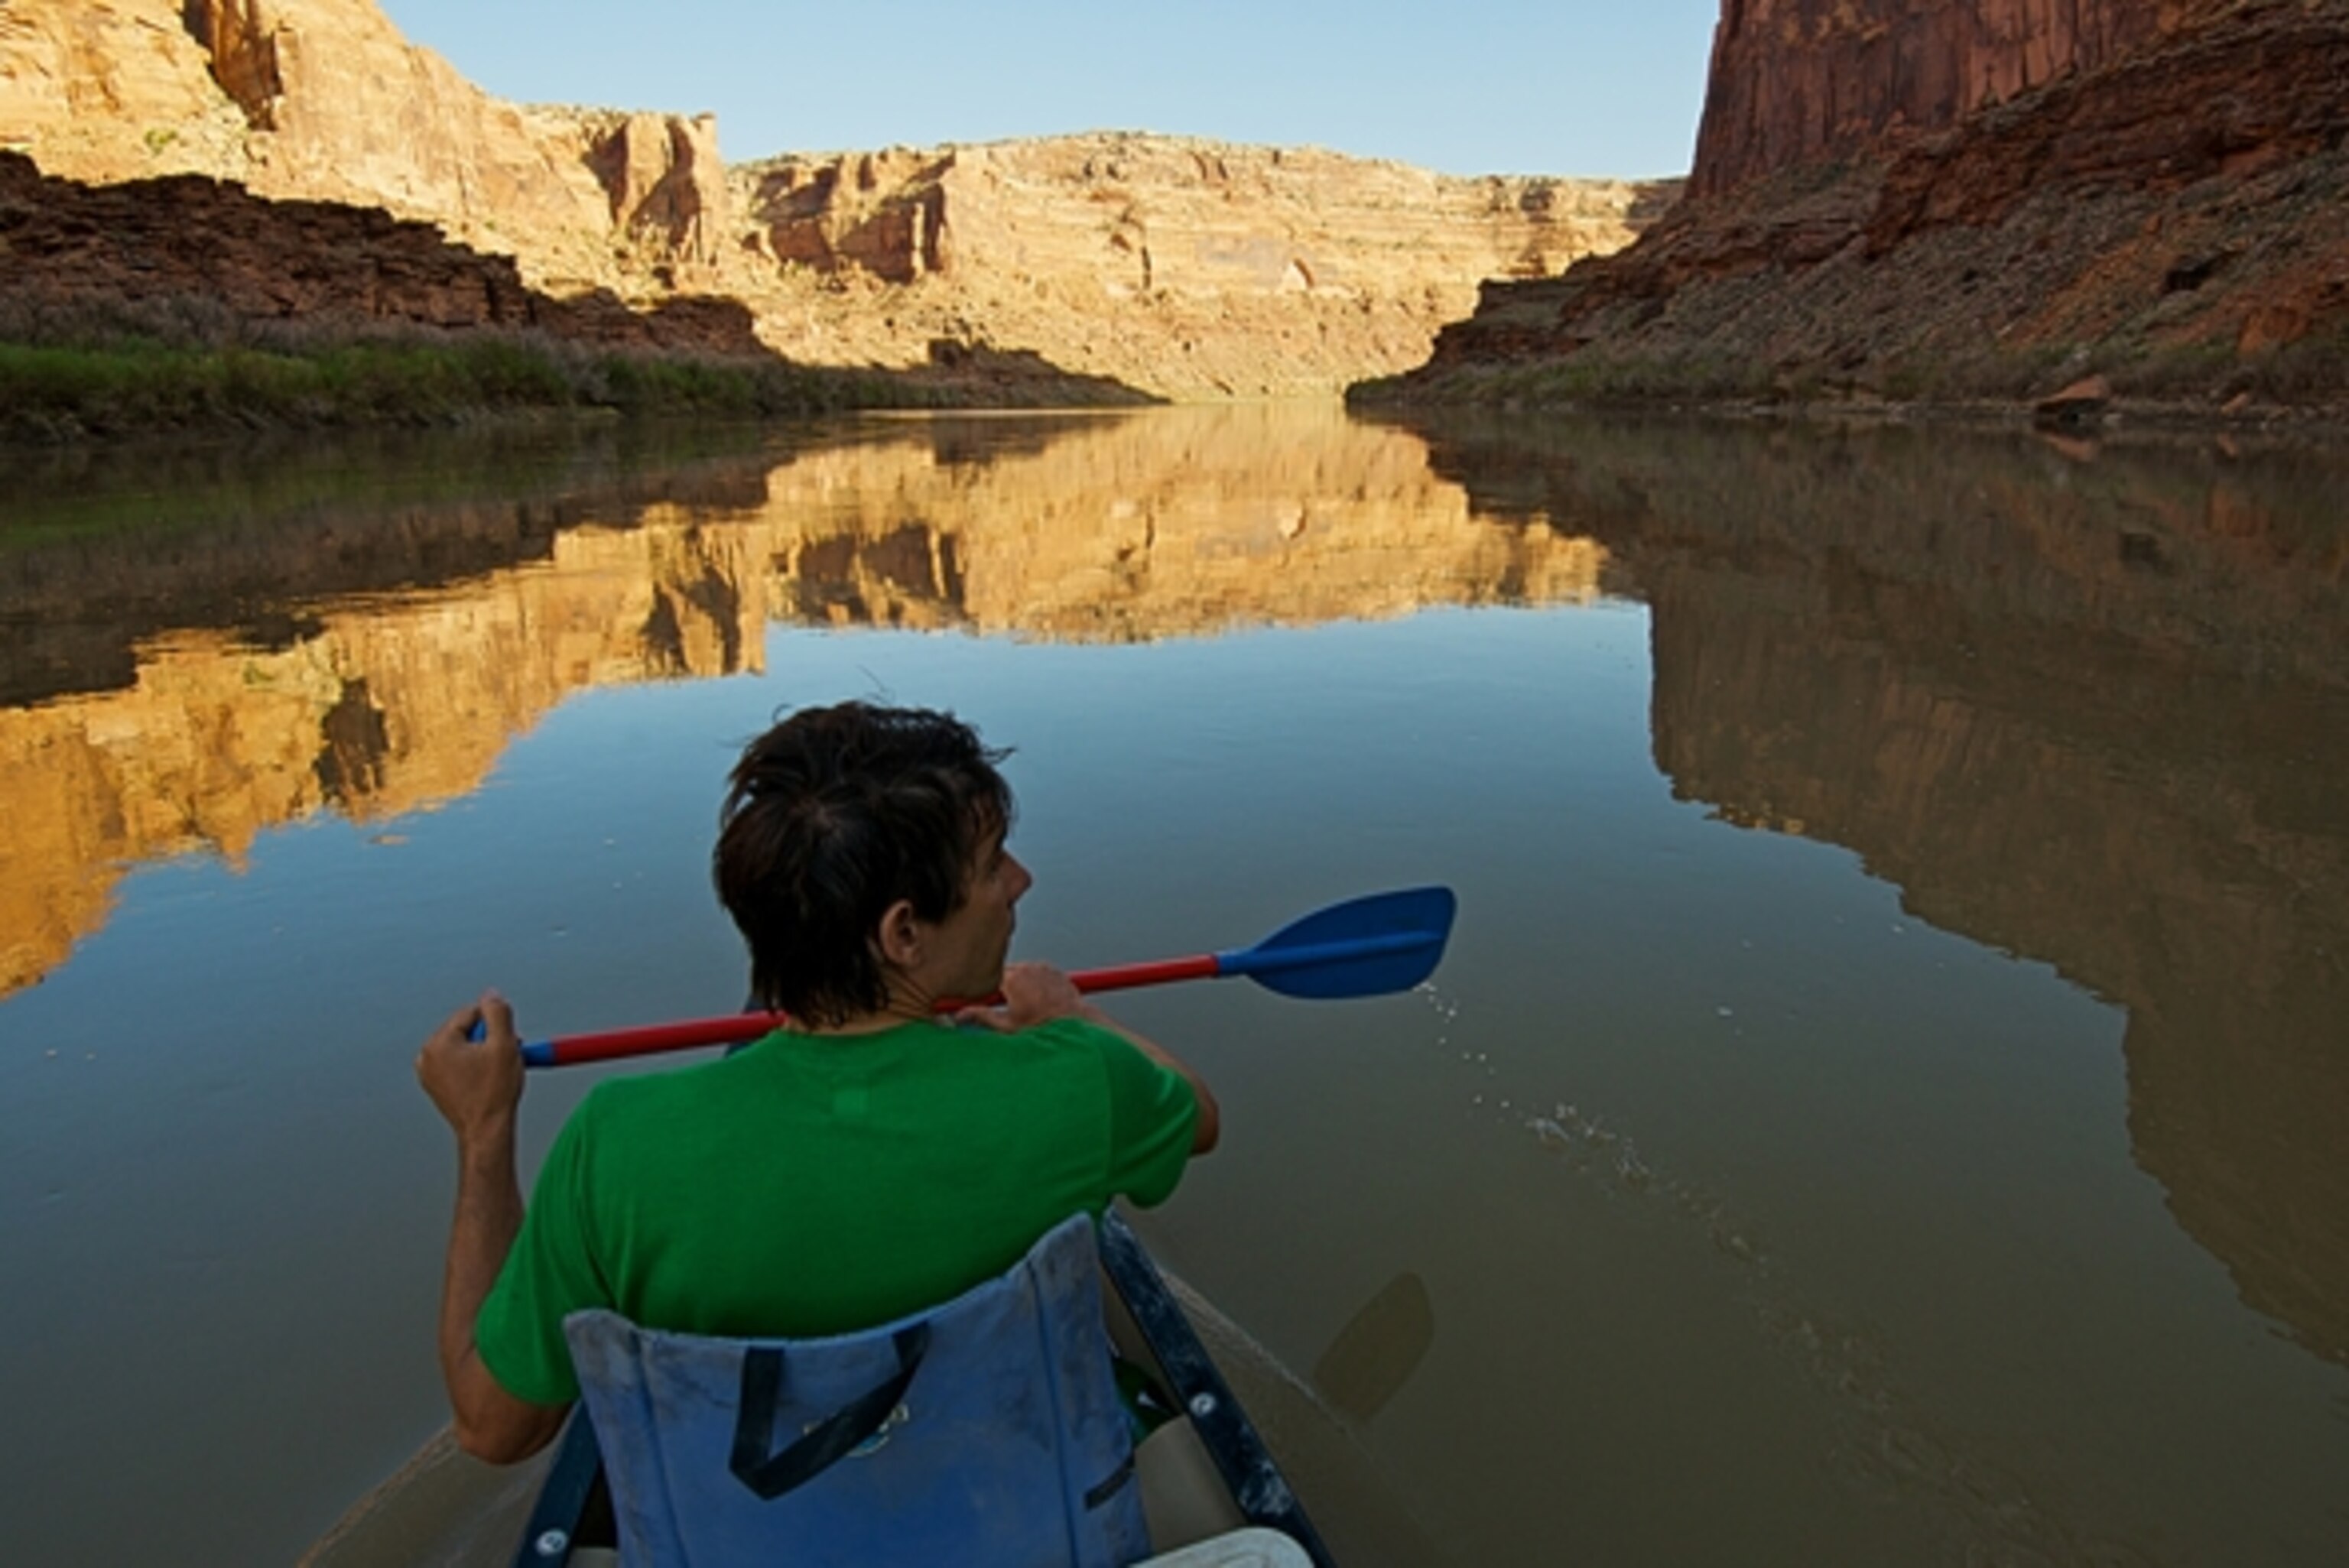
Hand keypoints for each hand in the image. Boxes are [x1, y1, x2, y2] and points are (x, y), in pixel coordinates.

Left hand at [417, 991, 523, 1140]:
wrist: (486, 1131)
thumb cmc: (492, 1095)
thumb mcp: (504, 1044)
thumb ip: (497, 1012)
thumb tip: (491, 995)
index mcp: (439, 1043)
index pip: (471, 1013)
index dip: (495, 1022)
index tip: (509, 1038)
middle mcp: (428, 1056)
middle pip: (466, 1030)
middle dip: (489, 1039)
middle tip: (505, 1056)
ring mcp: (429, 1073)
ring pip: (463, 1047)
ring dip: (483, 1054)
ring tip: (496, 1072)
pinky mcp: (436, 1086)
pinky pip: (458, 1065)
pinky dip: (474, 1068)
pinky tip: (487, 1081)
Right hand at [953, 962, 1096, 1032]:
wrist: (1076, 1024)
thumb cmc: (1043, 1027)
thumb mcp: (1007, 1026)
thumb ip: (981, 1017)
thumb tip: (960, 1015)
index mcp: (1013, 978)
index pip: (989, 976)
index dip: (986, 989)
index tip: (986, 999)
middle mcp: (1028, 968)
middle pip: (1007, 973)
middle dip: (1005, 988)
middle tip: (1009, 1006)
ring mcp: (1044, 968)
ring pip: (1024, 973)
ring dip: (1022, 985)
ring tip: (1028, 1006)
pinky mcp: (1056, 971)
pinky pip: (1040, 974)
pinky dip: (1037, 984)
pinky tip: (1041, 1001)